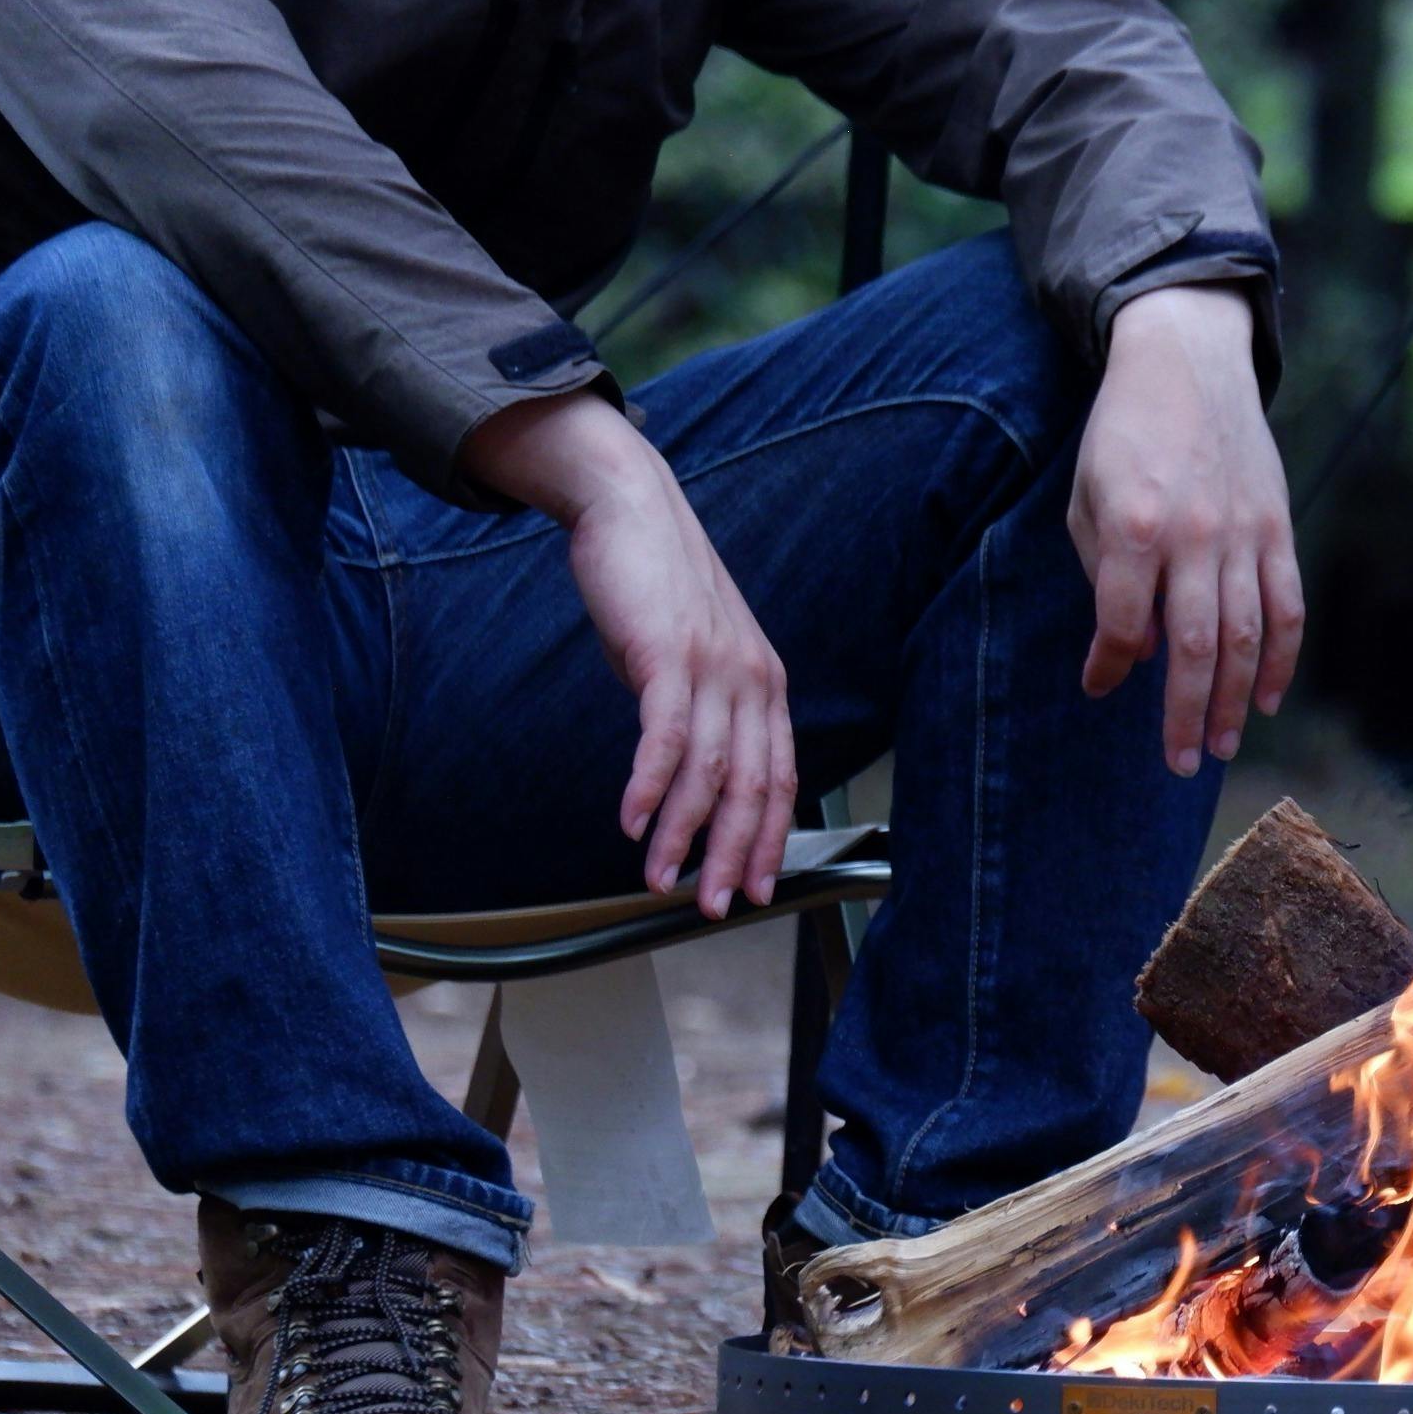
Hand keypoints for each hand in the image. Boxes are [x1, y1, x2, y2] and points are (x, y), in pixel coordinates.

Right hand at [461, 390, 795, 916]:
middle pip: (754, 788)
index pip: (781, 779)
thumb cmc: (656, 586)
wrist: (631, 506)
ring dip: (684, 835)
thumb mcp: (692, 655)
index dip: (769, 839)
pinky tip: (635, 822)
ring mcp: (715, 667)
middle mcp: (752, 681)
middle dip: (734, 856)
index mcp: (765, 686)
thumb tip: (686, 771)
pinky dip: (651, 785)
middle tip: (715, 907)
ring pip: (710, 772)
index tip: (755, 888)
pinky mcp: (669, 653)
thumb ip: (702, 709)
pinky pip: (667, 735)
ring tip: (661, 881)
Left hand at [1070, 284, 1300, 774]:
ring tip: (1219, 747)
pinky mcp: (1277, 528)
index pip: (1123, 624)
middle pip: (1192, 647)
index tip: (1099, 688)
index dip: (1108, 666)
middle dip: (1183, 714)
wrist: (1187, 358)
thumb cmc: (1123, 432)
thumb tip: (1131, 650)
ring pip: (1244, 636)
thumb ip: (1103, 574)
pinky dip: (1280, 658)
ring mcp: (1243, 533)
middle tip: (1179, 764)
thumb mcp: (1087, 495)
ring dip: (1232, 700)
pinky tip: (1266, 698)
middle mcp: (1194, 536)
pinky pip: (1287, 607)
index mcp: (1134, 525)